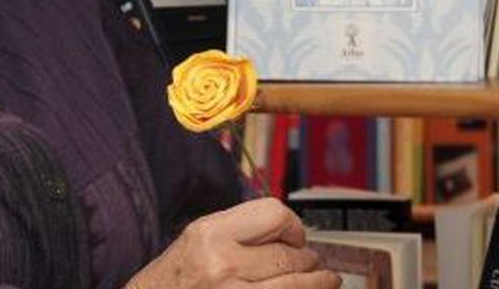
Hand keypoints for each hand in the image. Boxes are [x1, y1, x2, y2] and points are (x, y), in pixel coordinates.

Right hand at [126, 198, 341, 288]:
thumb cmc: (170, 281)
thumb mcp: (197, 240)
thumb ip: (240, 231)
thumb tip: (291, 231)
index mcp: (210, 234)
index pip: (276, 215)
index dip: (293, 226)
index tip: (296, 237)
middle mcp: (222, 265)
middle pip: (290, 255)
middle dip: (308, 260)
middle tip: (313, 263)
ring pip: (297, 285)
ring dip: (319, 283)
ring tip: (328, 280)